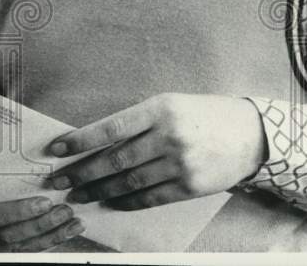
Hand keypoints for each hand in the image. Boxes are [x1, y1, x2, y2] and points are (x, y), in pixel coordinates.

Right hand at [0, 193, 84, 251]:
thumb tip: (34, 171)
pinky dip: (48, 243)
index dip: (19, 211)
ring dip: (51, 237)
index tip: (45, 202)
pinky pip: (26, 254)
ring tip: (73, 223)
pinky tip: (65, 233)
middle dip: (41, 225)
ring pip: (21, 250)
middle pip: (9, 237)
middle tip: (65, 211)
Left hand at [47, 93, 266, 210]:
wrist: (251, 133)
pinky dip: (127, 202)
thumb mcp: (169, 104)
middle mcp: (168, 136)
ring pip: (129, 182)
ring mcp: (180, 164)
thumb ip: (137, 121)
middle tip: (59, 180)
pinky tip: (111, 202)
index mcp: (158, 109)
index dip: (80, 140)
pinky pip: (151, 198)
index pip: (109, 128)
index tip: (55, 149)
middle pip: (115, 159)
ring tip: (79, 194)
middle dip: (82, 171)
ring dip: (99, 190)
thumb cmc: (202, 114)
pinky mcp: (191, 187)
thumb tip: (97, 141)